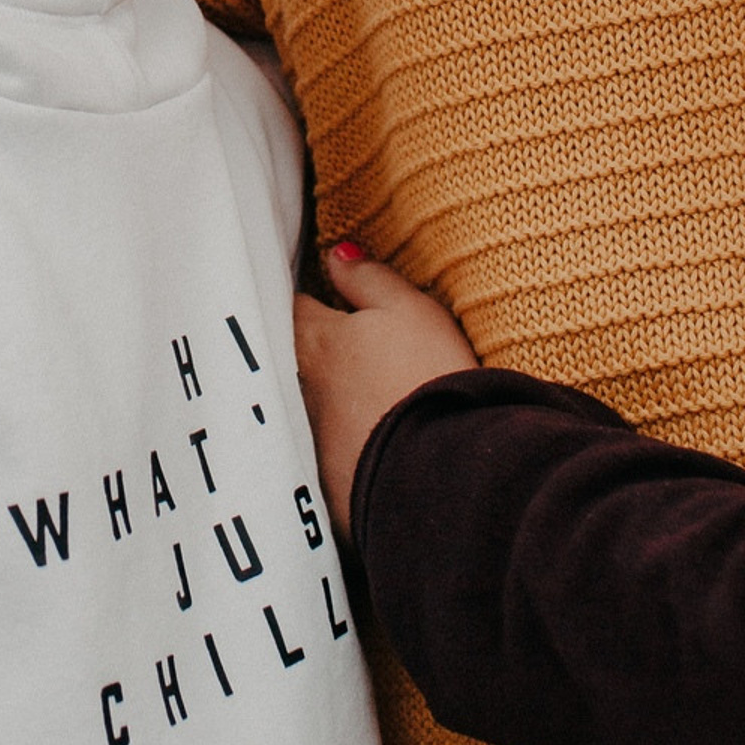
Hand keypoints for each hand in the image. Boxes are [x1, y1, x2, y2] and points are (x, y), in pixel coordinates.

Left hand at [295, 244, 478, 537]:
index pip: (298, 307)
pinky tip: (380, 448)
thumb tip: (336, 254)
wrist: (446, 475)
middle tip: (354, 350)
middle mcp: (305, 392)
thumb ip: (368, 278)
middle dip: (321, 354)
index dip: (313, 298)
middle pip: (302, 361)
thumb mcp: (410, 310)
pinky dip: (353, 450)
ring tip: (374, 400)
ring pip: (318, 411)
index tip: (327, 296)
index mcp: (319, 343)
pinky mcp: (334, 490)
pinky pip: (337, 460)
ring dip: (338, 403)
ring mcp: (317, 445)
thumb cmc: (430, 379)